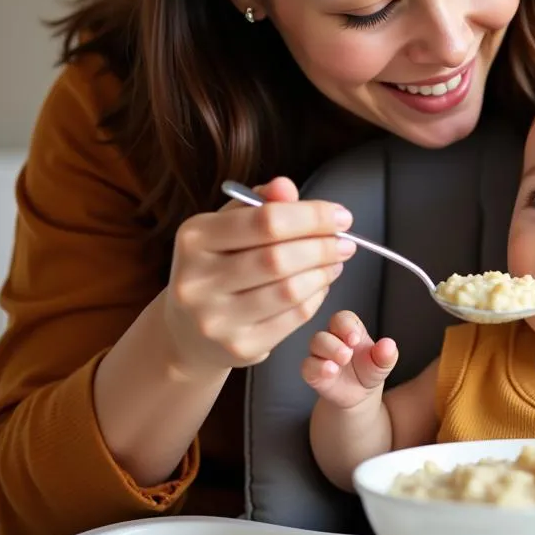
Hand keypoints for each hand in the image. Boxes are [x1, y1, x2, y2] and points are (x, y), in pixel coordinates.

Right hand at [161, 177, 355, 374]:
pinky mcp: (239, 347)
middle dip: (323, 246)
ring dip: (324, 272)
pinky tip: (321, 284)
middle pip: (278, 258)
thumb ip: (259, 204)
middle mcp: (197, 281)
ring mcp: (216, 319)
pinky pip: (293, 318)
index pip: (264, 221)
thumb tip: (285, 187)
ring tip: (336, 261)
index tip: (340, 215)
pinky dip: (316, 297)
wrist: (189, 331)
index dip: (311, 216)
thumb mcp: (228, 227)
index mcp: (194, 239)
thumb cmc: (217, 266)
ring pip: (289, 291)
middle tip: (345, 241)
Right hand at [302, 310, 397, 409]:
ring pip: (315, 345)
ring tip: (340, 363)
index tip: (354, 339)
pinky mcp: (312, 372)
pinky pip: (307, 366)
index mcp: (349, 330)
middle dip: (335, 343)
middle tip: (347, 355)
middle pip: (324, 332)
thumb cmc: (369, 370)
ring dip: (327, 352)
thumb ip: (386, 355)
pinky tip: (330, 372)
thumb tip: (389, 344)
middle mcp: (331, 339)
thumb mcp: (382, 364)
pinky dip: (317, 368)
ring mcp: (320, 355)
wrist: (360, 393)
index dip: (346, 326)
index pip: (341, 319)